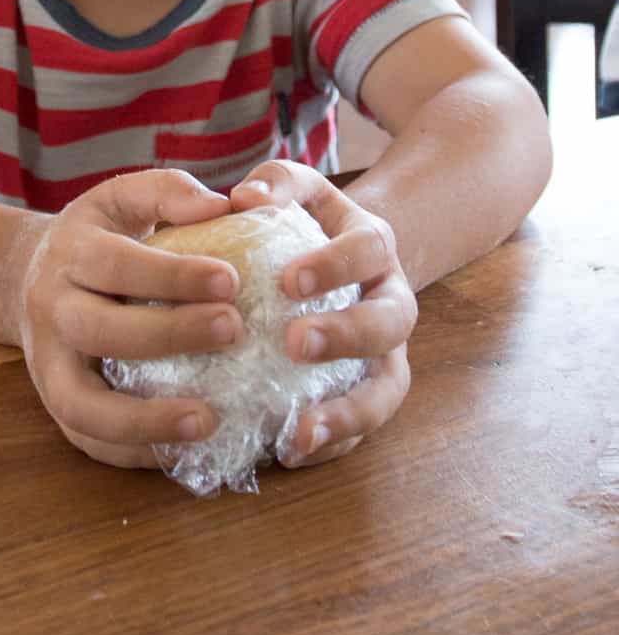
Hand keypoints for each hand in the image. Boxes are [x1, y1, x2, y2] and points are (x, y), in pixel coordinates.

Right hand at [19, 170, 244, 468]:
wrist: (28, 275)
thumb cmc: (97, 235)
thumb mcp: (122, 198)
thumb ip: (168, 192)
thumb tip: (222, 207)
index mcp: (71, 253)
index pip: (117, 264)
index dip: (173, 275)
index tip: (232, 280)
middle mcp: (51, 309)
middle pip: (101, 330)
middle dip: (169, 335)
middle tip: (234, 331)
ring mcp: (47, 364)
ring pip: (82, 404)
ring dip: (145, 420)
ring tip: (209, 421)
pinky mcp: (54, 404)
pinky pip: (87, 439)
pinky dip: (132, 453)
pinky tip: (184, 450)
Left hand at [229, 160, 416, 467]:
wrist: (346, 256)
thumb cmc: (306, 219)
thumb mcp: (297, 189)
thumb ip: (276, 183)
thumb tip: (242, 198)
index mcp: (375, 244)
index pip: (367, 250)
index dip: (334, 266)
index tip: (288, 280)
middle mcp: (391, 300)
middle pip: (388, 322)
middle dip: (346, 336)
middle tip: (295, 343)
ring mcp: (388, 351)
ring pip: (387, 389)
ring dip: (349, 415)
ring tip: (300, 433)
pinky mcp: (372, 391)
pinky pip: (364, 426)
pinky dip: (334, 443)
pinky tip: (289, 451)